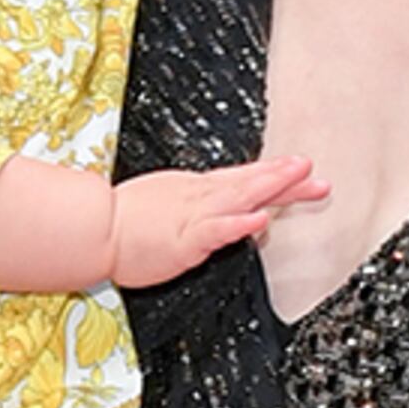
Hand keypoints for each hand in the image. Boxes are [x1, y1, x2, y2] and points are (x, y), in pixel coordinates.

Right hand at [108, 156, 324, 287]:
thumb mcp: (164, 203)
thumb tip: (220, 207)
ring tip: (301, 179)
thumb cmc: (122, 220)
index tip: (301, 169)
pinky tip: (260, 218)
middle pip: (248, 184)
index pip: (241, 178)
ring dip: (272, 187)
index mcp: (194, 189)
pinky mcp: (184, 238)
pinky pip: (216, 230)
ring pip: (239, 198)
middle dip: (284, 178)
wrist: (93, 228)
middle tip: (315, 172)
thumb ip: (195, 207)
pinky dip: (239, 223)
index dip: (273, 173)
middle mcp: (199, 197)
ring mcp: (193, 215)